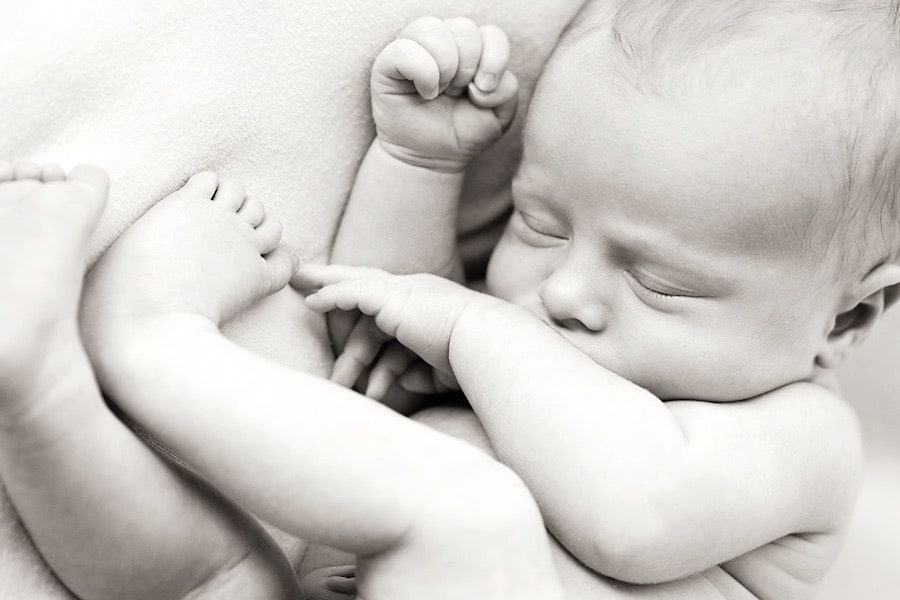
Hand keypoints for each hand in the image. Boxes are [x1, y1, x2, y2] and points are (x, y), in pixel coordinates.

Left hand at [293, 264, 500, 374]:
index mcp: (427, 304)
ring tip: (301, 303)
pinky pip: (352, 293)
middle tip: (302, 277)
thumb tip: (401, 380)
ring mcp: (403, 291)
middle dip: (332, 279)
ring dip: (328, 300)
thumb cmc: (472, 359)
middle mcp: (414, 290)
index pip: (386, 297)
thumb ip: (418, 371)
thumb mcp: (440, 368)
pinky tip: (310, 301)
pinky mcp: (392, 298)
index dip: (361, 296)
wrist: (486, 344)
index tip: (343, 298)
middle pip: (363, 280)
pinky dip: (331, 295)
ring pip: (353, 290)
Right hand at [372, 16, 518, 171]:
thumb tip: (482, 81)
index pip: (490, 33)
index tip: (483, 92)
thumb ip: (507, 90)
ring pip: (434, 30)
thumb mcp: (499, 115)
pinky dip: (422, 73)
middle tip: (456, 94)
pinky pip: (405, 49)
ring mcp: (414, 48)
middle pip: (465, 29)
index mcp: (471, 48)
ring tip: (439, 92)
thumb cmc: (462, 132)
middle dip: (468, 68)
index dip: (494, 61)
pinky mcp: (387, 62)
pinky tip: (424, 92)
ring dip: (445, 68)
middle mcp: (442, 41)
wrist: (431, 158)